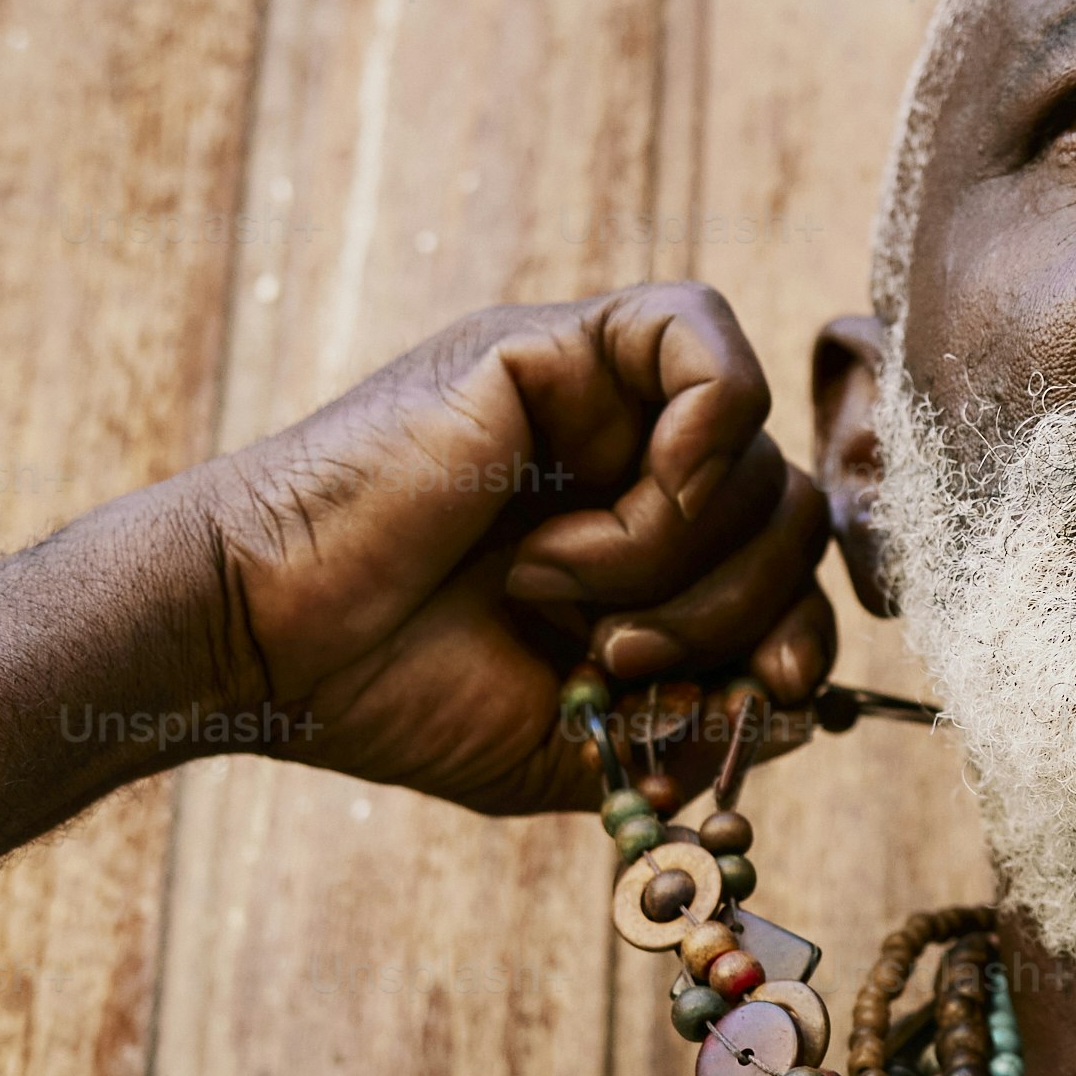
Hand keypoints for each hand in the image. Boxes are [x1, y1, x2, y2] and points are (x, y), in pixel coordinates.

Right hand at [174, 284, 836, 815]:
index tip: (761, 692)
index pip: (794, 567)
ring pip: (753, 449)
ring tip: (553, 586)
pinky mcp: (559, 344)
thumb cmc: (399, 693)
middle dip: (736, 607)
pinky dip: (707, 425)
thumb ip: (695, 723)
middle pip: (791, 508)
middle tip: (622, 650)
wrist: (272, 643)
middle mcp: (636, 463)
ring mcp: (602, 398)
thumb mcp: (579, 741)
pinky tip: (643, 488)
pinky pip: (704, 334)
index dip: (803, 630)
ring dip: (674, 549)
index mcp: (650, 551)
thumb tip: (800, 704)